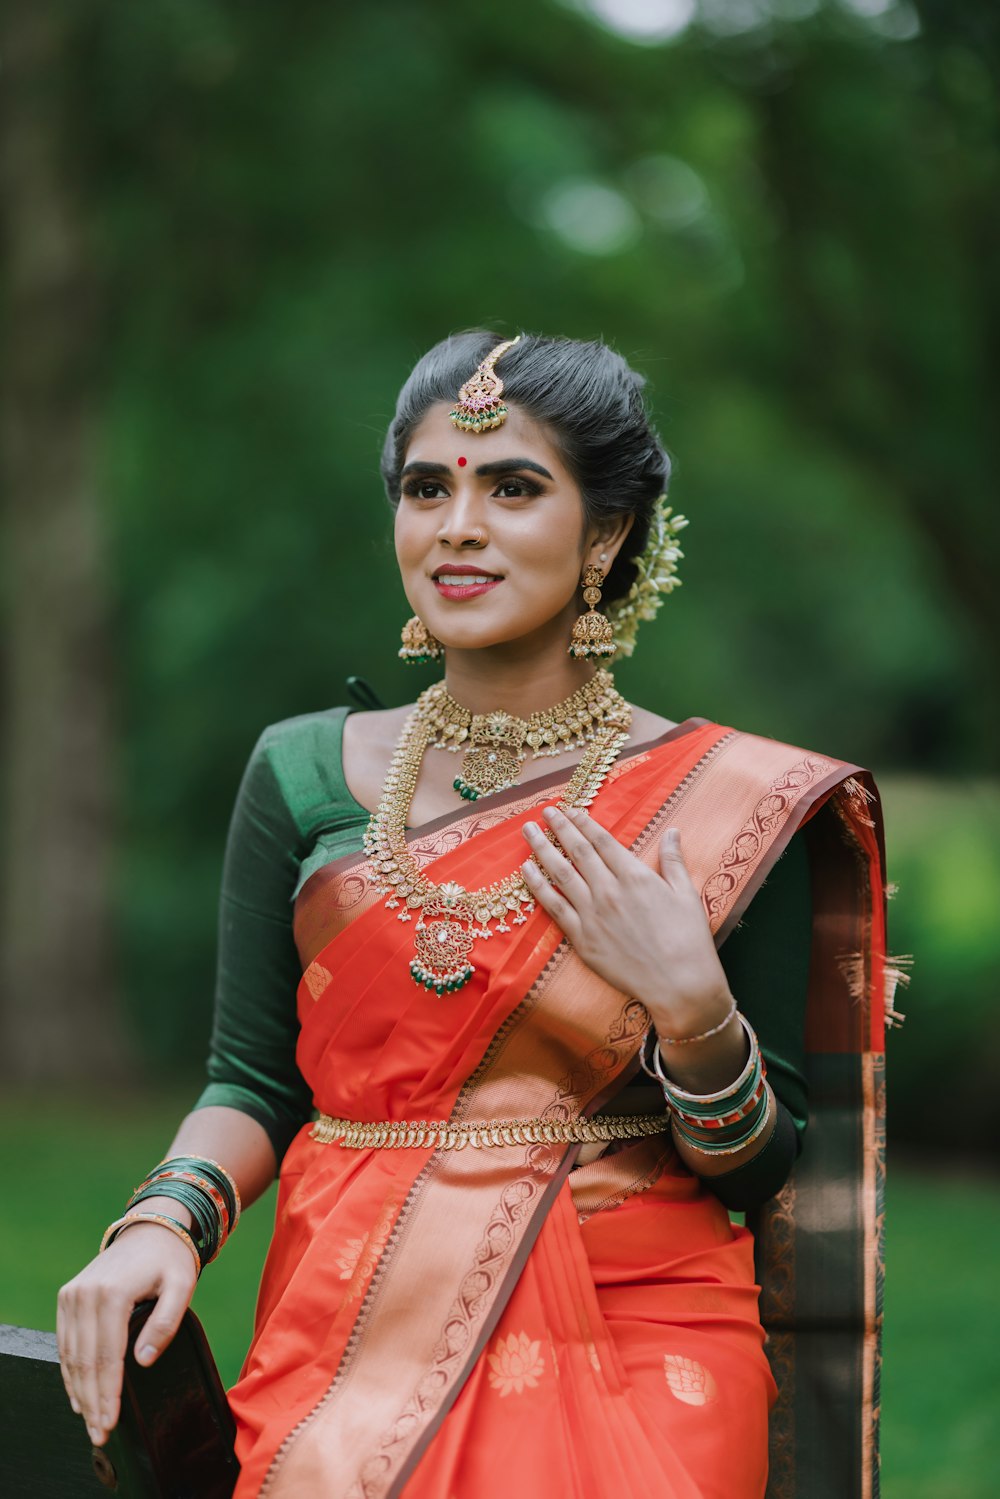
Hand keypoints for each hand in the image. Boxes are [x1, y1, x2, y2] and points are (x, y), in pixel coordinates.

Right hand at [57, 1221, 197, 1446]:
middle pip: (85, 1362)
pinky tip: (78, 1394)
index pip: (107, 1357)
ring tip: (91, 1422)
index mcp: (112, 1294)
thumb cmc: (170, 1259)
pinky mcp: (68, 1297)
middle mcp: (85, 1295)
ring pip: (71, 1356)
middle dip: (92, 1403)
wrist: (151, 1229)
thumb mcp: (181, 1286)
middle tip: (100, 1434)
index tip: (110, 1423)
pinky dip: (70, 1372)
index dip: (108, 1395)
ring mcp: (72, 1295)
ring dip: (79, 1392)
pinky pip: (65, 1342)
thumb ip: (166, 1323)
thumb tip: (143, 1362)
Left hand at [521, 804, 731, 1038]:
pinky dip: (537, 885)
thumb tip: (672, 831)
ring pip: (559, 874)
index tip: (571, 809)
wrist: (678, 984)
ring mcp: (592, 915)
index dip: (584, 822)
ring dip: (541, 849)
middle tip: (545, 811)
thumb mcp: (686, 894)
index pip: (602, 841)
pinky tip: (527, 870)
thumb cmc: (688, 940)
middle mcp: (609, 891)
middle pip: (577, 851)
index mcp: (634, 876)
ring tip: (528, 831)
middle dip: (559, 828)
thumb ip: (673, 861)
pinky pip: (553, 906)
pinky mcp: (582, 939)